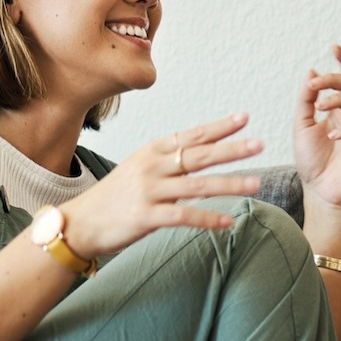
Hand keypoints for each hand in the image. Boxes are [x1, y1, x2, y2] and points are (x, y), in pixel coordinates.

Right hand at [59, 114, 263, 256]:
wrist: (80, 222)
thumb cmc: (115, 197)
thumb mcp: (140, 169)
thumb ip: (170, 162)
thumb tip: (204, 158)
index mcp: (152, 151)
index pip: (192, 135)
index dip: (219, 127)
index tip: (244, 118)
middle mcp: (152, 166)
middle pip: (199, 155)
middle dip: (232, 149)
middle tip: (259, 144)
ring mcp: (149, 190)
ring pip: (197, 185)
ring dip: (229, 185)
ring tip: (256, 184)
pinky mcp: (146, 216)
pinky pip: (184, 216)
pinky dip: (208, 219)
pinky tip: (228, 222)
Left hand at [294, 45, 340, 208]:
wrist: (319, 190)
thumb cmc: (311, 160)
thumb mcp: (301, 125)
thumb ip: (306, 100)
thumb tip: (312, 71)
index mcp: (340, 108)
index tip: (334, 47)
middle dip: (335, 79)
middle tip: (316, 83)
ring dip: (339, 99)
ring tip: (320, 106)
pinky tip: (332, 136)